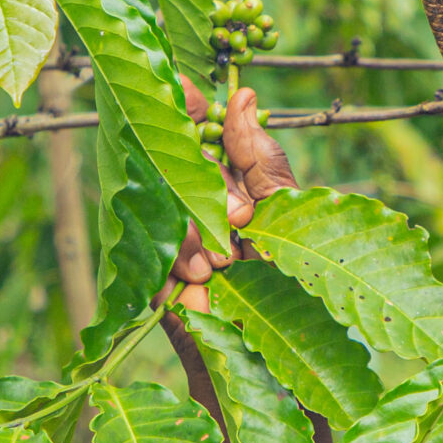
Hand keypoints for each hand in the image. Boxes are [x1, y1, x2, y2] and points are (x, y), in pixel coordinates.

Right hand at [168, 81, 298, 309]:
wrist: (281, 360)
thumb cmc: (294, 286)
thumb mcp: (287, 212)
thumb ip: (261, 159)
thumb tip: (243, 95)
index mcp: (226, 184)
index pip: (198, 132)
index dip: (189, 107)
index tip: (184, 83)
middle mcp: (193, 206)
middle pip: (175, 162)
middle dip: (208, 186)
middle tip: (239, 222)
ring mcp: (168, 240)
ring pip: (159, 200)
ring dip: (194, 229)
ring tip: (226, 262)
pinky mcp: (150, 280)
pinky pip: (148, 246)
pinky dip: (178, 259)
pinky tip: (202, 278)